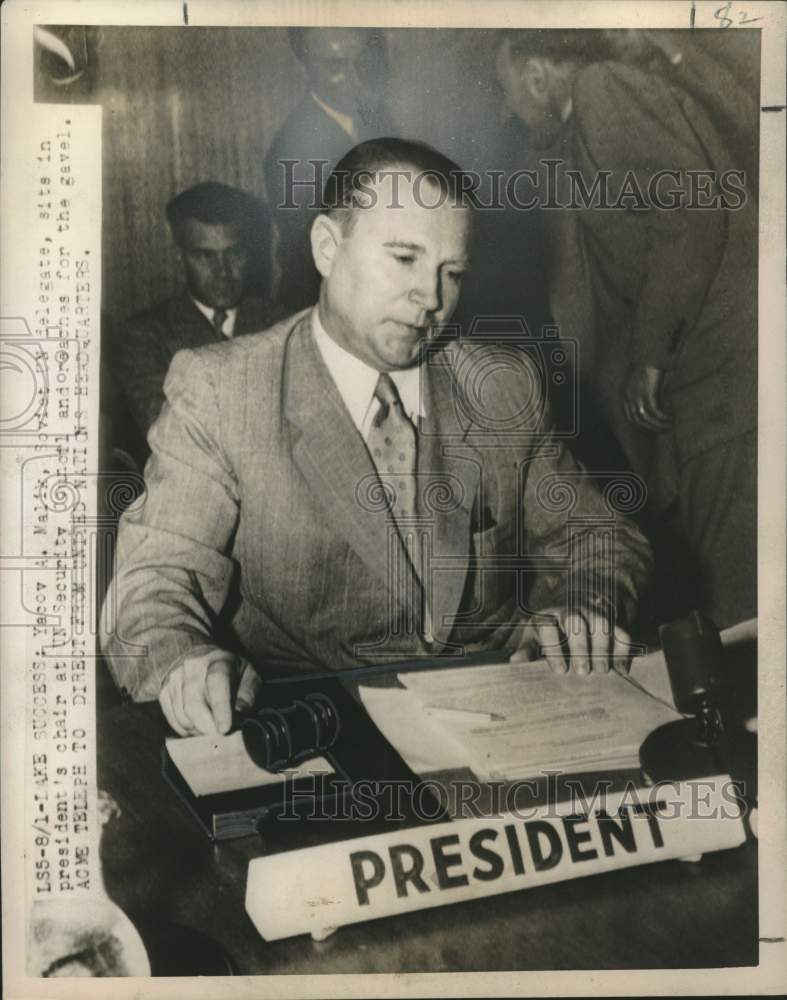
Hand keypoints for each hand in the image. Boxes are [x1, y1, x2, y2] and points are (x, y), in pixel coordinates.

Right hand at [159, 649, 261, 736]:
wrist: (202, 658)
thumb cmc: (231, 673)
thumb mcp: (249, 677)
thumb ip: (247, 695)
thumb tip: (238, 714)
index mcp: (219, 661)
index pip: (217, 682)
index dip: (220, 708)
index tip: (225, 729)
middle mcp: (192, 667)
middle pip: (194, 706)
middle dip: (208, 728)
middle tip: (220, 738)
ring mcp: (175, 679)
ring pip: (183, 717)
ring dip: (198, 730)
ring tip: (211, 727)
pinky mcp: (165, 692)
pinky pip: (174, 721)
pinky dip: (187, 729)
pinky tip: (198, 724)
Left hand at [510, 607, 632, 675]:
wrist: (580, 595)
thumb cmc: (552, 625)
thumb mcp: (535, 633)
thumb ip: (527, 648)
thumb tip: (515, 662)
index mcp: (547, 615)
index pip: (547, 626)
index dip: (553, 648)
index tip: (560, 671)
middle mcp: (570, 611)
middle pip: (575, 621)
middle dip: (580, 647)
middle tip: (583, 672)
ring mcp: (593, 613)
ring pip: (601, 624)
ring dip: (603, 648)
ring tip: (601, 671)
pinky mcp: (613, 620)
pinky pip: (622, 631)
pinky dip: (623, 651)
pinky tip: (621, 670)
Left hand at [623, 364, 671, 431]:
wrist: (649, 352)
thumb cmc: (649, 363)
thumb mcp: (642, 380)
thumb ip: (645, 391)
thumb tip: (655, 402)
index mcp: (626, 394)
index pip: (630, 417)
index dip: (641, 426)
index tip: (652, 429)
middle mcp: (629, 397)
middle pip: (637, 421)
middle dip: (651, 428)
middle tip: (663, 429)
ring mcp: (637, 396)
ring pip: (647, 419)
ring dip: (659, 424)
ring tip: (670, 425)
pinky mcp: (648, 394)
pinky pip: (655, 412)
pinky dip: (663, 417)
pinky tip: (672, 417)